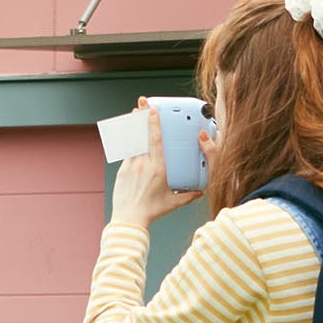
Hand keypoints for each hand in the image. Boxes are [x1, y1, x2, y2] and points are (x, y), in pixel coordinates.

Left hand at [109, 100, 211, 229]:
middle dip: (141, 117)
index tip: (152, 110)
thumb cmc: (151, 211)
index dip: (153, 123)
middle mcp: (143, 164)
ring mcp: (130, 166)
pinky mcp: (122, 171)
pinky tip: (129, 135)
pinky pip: (126, 152)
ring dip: (134, 126)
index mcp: (158, 168)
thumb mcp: (172, 202)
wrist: (129, 219)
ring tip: (134, 113)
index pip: (155, 140)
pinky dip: (129, 141)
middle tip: (140, 102)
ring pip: (132, 140)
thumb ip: (187, 196)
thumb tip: (200, 192)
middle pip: (141, 135)